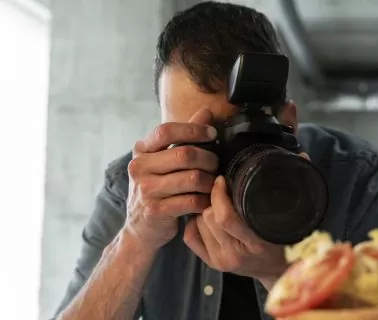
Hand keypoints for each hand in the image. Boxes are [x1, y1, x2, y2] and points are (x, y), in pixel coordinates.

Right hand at [124, 108, 218, 249]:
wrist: (141, 228)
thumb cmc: (158, 190)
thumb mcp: (164, 161)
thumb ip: (184, 136)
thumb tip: (206, 111)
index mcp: (141, 151)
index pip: (166, 130)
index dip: (194, 129)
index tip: (213, 134)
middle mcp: (139, 168)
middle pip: (184, 154)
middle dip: (209, 159)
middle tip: (217, 165)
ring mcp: (146, 190)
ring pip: (192, 178)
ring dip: (210, 181)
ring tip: (214, 184)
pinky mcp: (156, 211)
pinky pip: (192, 201)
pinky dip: (205, 200)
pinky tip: (208, 200)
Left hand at [183, 175, 288, 288]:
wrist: (280, 271)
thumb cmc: (287, 241)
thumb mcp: (295, 218)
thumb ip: (298, 186)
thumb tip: (302, 155)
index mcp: (256, 244)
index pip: (225, 217)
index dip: (219, 194)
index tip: (223, 178)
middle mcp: (235, 255)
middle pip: (209, 217)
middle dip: (212, 199)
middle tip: (219, 187)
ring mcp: (221, 261)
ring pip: (198, 223)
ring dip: (204, 209)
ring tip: (216, 201)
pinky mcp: (212, 264)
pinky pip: (190, 236)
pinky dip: (195, 222)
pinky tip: (206, 215)